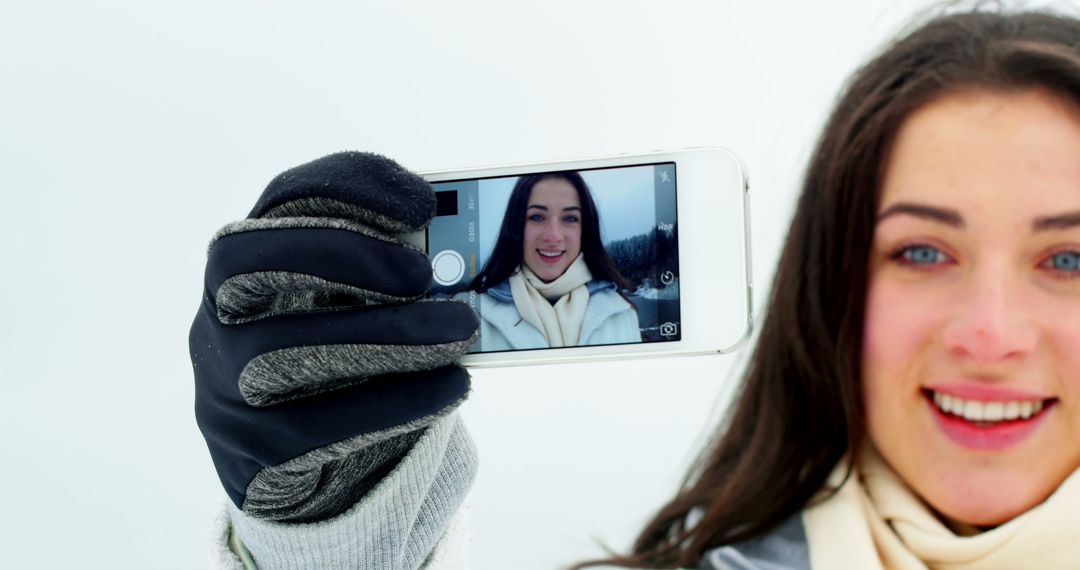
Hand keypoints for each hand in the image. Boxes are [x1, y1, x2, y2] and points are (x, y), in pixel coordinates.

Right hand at [190, 151, 477, 521]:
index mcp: (252, 264)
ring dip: (385, 337)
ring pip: (283, 352)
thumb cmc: (344, 366)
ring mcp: (222, 388)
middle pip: (250, 263)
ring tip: (460, 332)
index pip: (281, 201)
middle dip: (343, 255)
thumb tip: (457, 263)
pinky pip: (314, 429)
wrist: (303, 471)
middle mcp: (218, 318)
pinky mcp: (249, 456)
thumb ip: (390, 279)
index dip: (346, 189)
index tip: (422, 201)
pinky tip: (450, 388)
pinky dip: (392, 404)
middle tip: (423, 274)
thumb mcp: (361, 311)